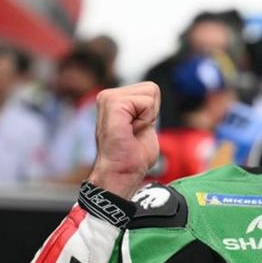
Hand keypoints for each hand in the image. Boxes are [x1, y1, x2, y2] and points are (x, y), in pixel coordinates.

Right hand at [87, 82, 159, 198]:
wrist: (122, 174)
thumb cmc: (132, 155)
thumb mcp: (144, 123)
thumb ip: (146, 108)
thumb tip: (154, 94)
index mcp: (114, 99)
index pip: (150, 89)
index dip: (152, 112)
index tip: (137, 130)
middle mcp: (107, 95)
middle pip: (151, 89)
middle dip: (151, 113)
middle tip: (135, 132)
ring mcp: (108, 99)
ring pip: (150, 94)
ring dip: (148, 117)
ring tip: (132, 132)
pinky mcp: (113, 105)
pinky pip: (146, 103)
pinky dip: (146, 120)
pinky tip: (131, 132)